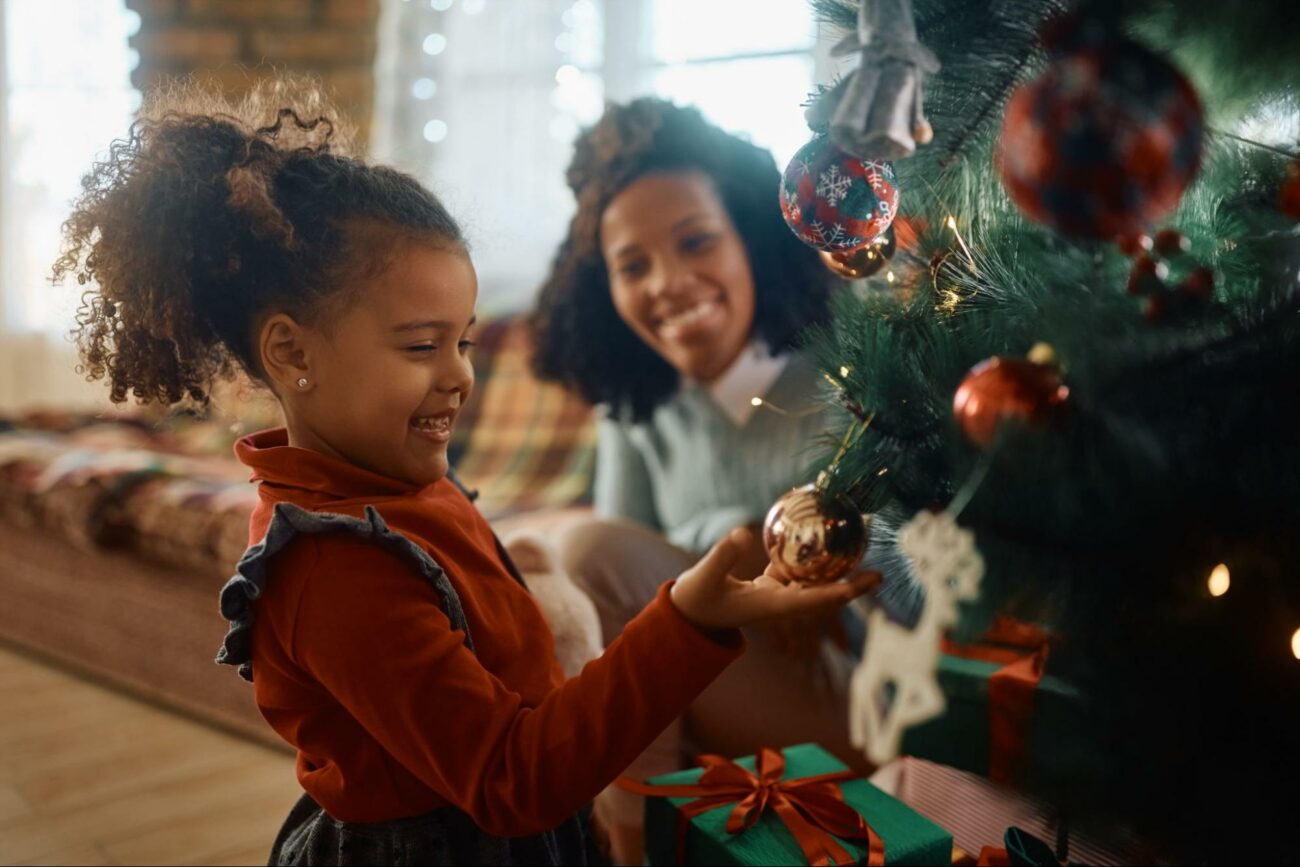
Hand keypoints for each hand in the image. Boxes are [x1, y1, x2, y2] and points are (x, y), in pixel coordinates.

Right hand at [670, 528, 879, 631]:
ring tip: (857, 551)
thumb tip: (741, 531)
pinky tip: (819, 538)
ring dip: (835, 571)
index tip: (862, 585)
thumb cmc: (695, 600)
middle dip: (851, 587)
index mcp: (770, 606)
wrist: (688, 615)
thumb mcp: (704, 576)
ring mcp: (777, 596)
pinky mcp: (771, 586)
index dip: (839, 594)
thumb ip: (722, 555)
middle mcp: (781, 604)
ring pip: (814, 584)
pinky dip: (810, 559)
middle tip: (879, 573)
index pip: (812, 602)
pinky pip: (797, 572)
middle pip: (823, 597)